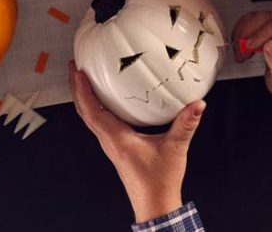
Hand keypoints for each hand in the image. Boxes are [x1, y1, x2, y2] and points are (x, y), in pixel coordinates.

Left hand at [69, 62, 203, 222]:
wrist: (154, 204)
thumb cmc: (159, 181)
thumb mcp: (175, 149)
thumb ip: (186, 124)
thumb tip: (197, 104)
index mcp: (116, 139)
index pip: (92, 111)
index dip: (82, 90)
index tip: (77, 71)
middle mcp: (109, 141)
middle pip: (84, 112)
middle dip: (77, 89)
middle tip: (74, 67)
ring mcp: (111, 145)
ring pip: (90, 118)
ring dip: (84, 98)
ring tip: (83, 79)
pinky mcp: (117, 147)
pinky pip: (100, 123)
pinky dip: (96, 108)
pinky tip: (105, 100)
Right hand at [231, 11, 271, 103]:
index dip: (262, 33)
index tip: (249, 46)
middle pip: (267, 18)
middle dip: (249, 34)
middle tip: (241, 53)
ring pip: (258, 18)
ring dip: (243, 32)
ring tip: (240, 52)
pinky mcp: (271, 27)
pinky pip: (254, 21)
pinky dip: (243, 30)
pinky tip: (240, 44)